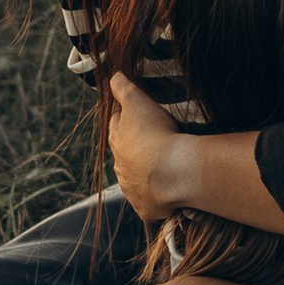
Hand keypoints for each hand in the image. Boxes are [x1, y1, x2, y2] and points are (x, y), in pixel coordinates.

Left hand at [104, 70, 193, 224]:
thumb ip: (122, 87)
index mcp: (118, 142)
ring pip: (134, 180)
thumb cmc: (156, 134)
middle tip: (146, 141)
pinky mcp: (147, 208)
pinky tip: (163, 196)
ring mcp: (133, 190)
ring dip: (142, 174)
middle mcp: (121, 168)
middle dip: (131, 147)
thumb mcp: (137, 101)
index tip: (129, 112)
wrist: (172, 172)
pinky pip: (148, 205)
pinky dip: (154, 200)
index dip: (122, 116)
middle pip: (123, 155)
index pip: (116, 125)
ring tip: (156, 168)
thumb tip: (111, 76)